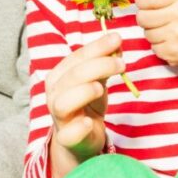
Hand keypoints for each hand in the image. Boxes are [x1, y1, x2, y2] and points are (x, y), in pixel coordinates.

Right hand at [47, 33, 121, 172]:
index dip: (97, 47)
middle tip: (122, 64)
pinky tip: (88, 122)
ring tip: (101, 89)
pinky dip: (78, 127)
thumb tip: (116, 41)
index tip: (117, 39)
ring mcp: (59, 117)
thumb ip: (104, 61)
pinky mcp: (67, 138)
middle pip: (73, 76)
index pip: (76, 57)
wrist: (80, 139)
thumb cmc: (87, 104)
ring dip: (85, 91)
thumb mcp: (96, 79)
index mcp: (59, 76)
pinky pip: (68, 134)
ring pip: (64, 102)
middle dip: (99, 66)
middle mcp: (55, 95)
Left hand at [134, 0, 177, 81]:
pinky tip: (173, 41)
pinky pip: (153, 47)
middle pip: (142, 17)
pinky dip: (160, 45)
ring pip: (147, 33)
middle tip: (159, 17)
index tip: (149, 3)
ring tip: (169, 29)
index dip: (143, 1)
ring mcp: (176, 36)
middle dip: (146, 17)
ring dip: (154, 32)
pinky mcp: (173, 52)